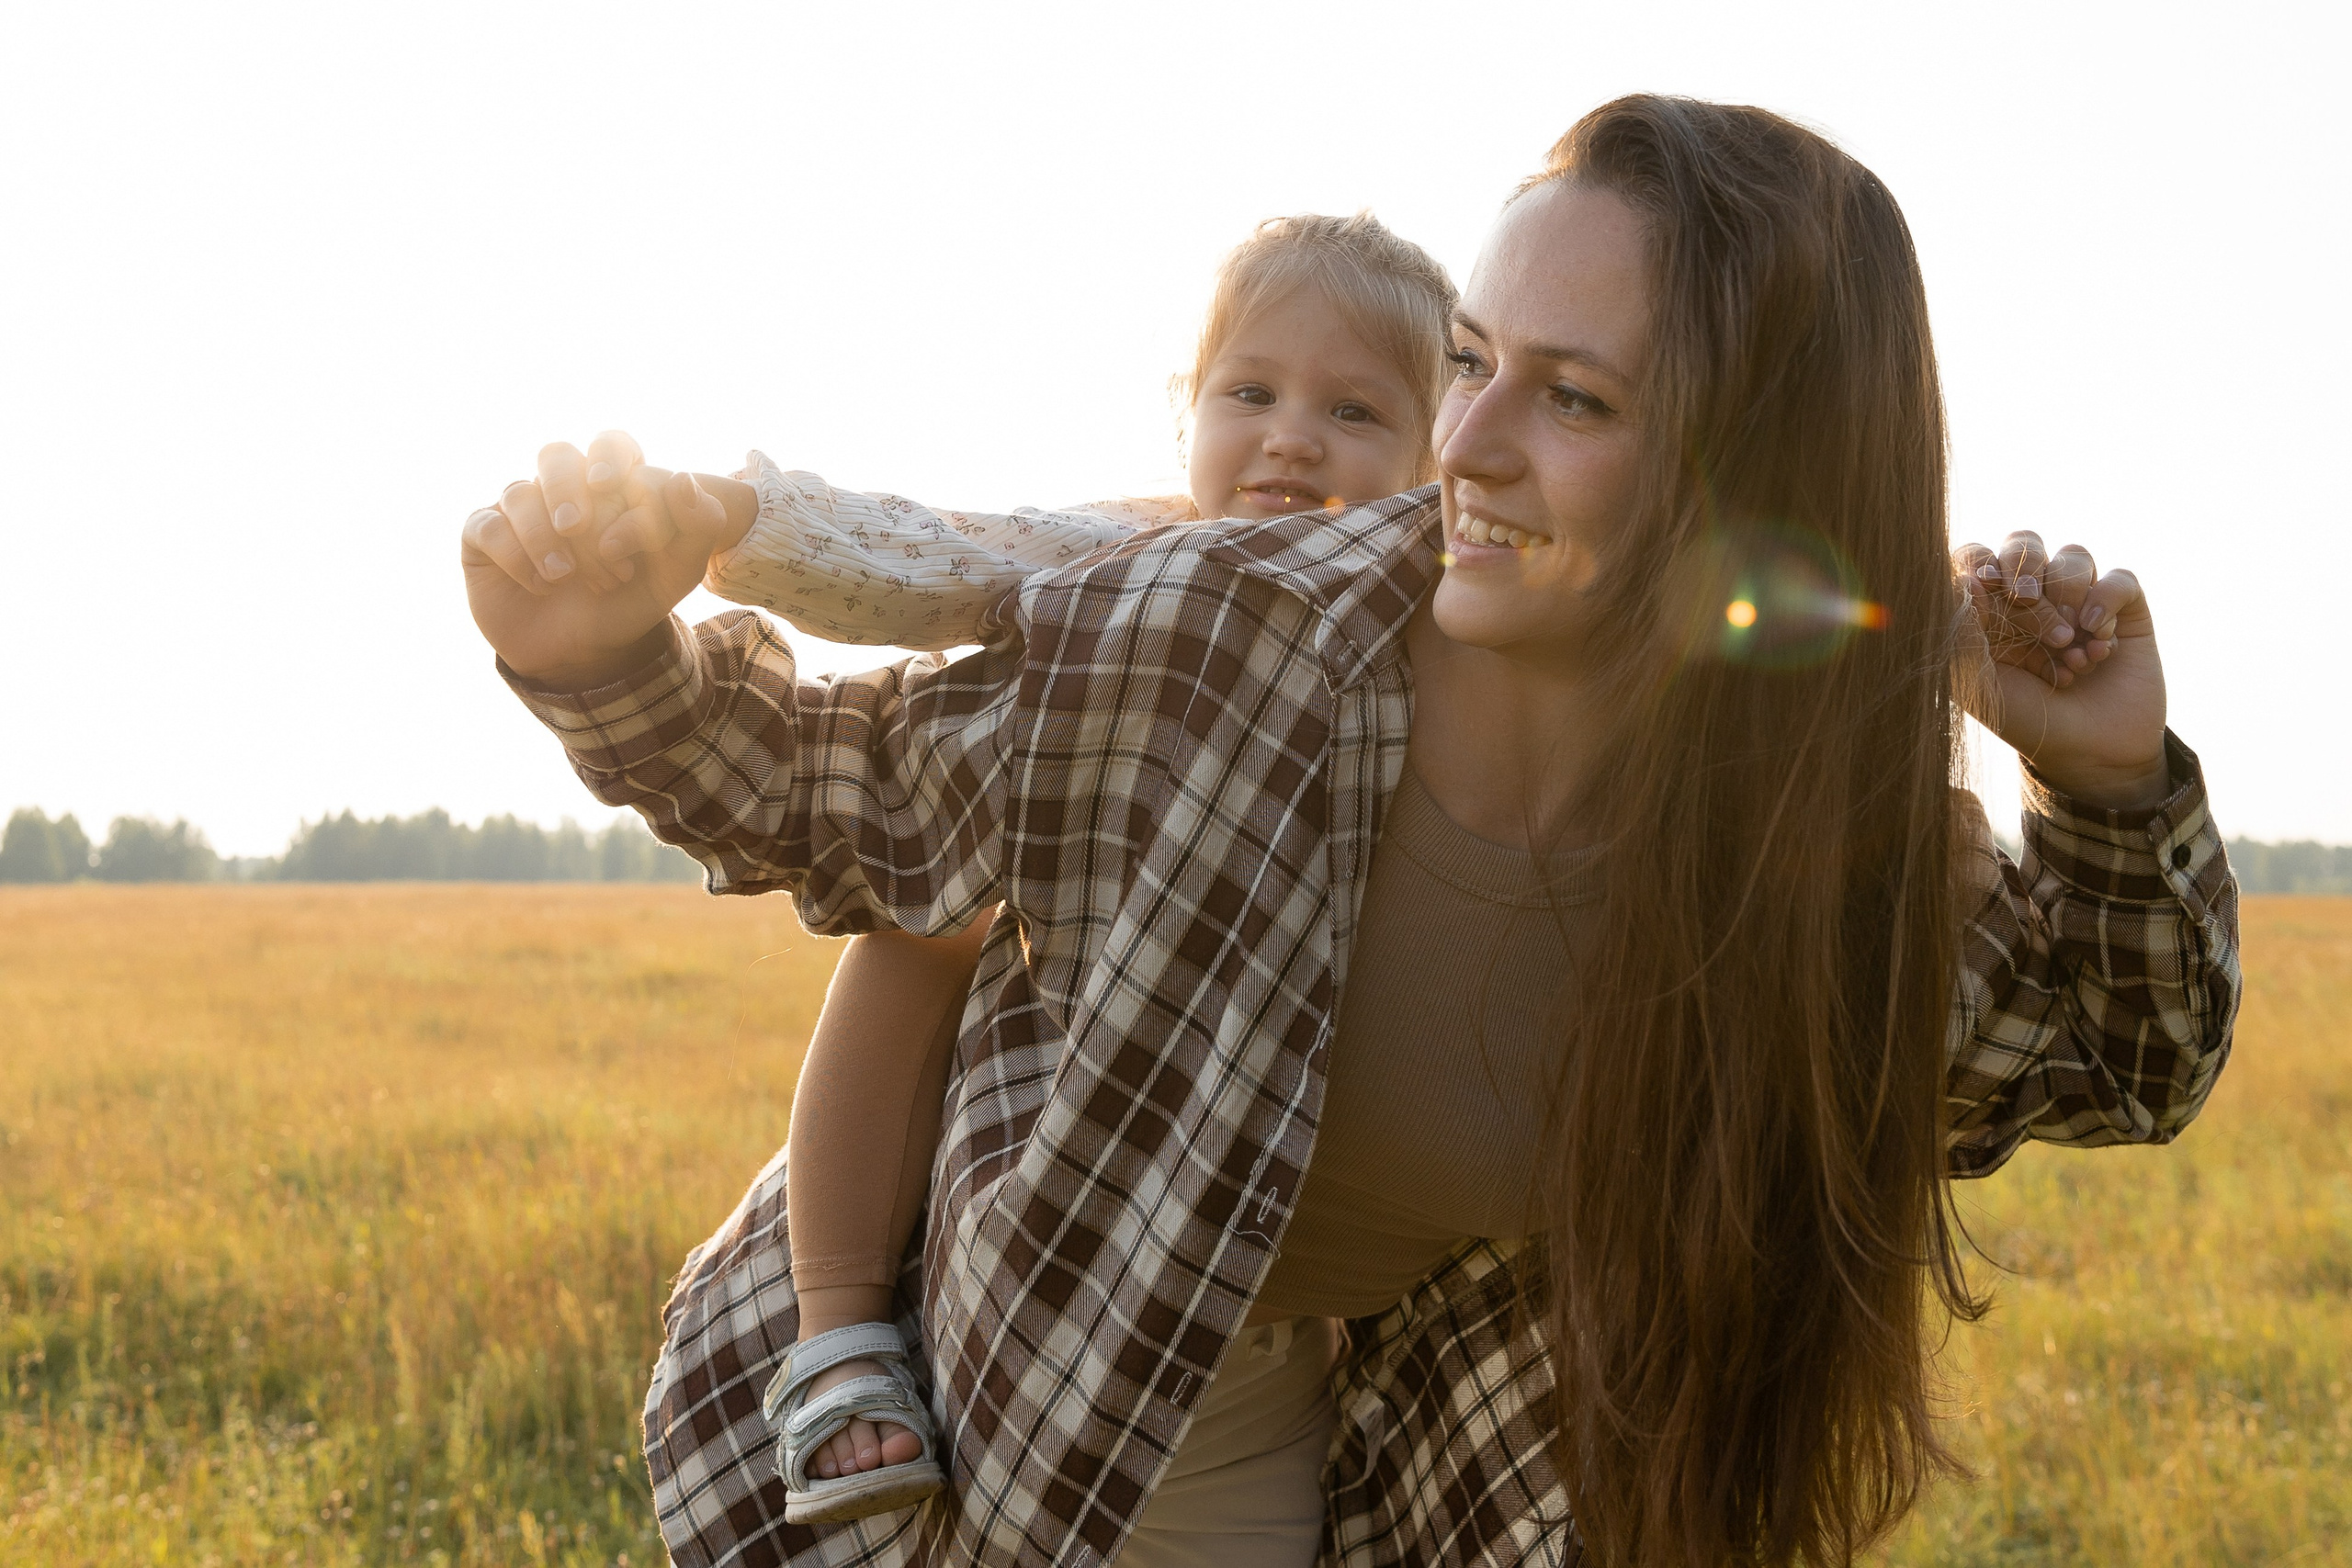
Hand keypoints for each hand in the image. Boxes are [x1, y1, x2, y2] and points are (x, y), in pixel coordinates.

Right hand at [461, 432, 754, 687]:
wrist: (583, 653)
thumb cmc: (627, 603)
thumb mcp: (674, 574)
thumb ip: (697, 528)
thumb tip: (684, 479)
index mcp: (607, 485)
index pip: (609, 445)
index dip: (609, 458)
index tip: (610, 485)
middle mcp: (559, 488)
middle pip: (555, 454)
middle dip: (567, 489)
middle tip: (578, 529)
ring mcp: (518, 509)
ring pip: (519, 492)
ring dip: (543, 536)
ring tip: (565, 576)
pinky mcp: (483, 535)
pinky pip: (488, 525)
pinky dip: (516, 555)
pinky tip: (539, 584)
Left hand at [1955, 532, 2168, 809]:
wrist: (2089, 754)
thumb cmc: (2023, 720)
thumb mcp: (1979, 686)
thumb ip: (1961, 636)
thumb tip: (1958, 581)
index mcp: (1987, 609)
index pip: (1976, 557)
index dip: (1981, 563)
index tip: (1987, 588)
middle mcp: (2031, 596)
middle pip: (2023, 543)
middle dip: (2027, 571)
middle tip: (2031, 605)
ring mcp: (2078, 599)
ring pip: (2071, 556)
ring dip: (2069, 598)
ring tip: (2069, 649)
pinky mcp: (2122, 608)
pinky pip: (2118, 579)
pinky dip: (2106, 604)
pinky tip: (2099, 644)